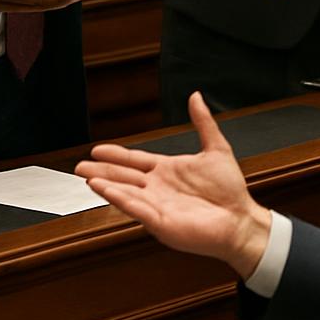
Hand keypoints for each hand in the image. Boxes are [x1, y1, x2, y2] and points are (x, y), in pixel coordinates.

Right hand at [76, 92, 270, 277]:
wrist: (240, 218)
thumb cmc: (230, 189)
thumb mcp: (215, 148)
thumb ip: (203, 123)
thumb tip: (195, 96)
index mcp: (168, 171)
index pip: (136, 160)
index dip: (117, 155)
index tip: (97, 149)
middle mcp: (158, 188)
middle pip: (124, 177)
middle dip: (102, 171)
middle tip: (78, 166)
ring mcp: (158, 206)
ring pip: (126, 193)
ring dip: (106, 186)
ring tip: (87, 178)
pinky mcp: (161, 223)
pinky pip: (137, 209)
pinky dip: (120, 200)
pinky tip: (106, 191)